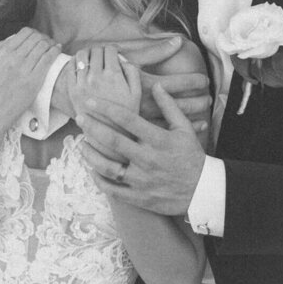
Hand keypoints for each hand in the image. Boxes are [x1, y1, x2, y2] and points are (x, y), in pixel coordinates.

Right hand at [0, 28, 60, 126]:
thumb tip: (11, 38)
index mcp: (3, 52)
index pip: (25, 33)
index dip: (34, 32)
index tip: (37, 37)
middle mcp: (14, 58)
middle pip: (36, 38)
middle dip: (44, 37)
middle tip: (47, 41)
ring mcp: (25, 69)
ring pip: (44, 46)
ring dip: (51, 43)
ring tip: (53, 46)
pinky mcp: (34, 80)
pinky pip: (48, 59)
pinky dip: (55, 51)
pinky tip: (58, 50)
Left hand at [69, 45, 141, 116]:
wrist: (108, 133)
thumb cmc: (124, 114)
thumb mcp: (136, 93)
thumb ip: (132, 72)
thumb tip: (123, 59)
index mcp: (114, 75)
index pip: (110, 50)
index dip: (113, 49)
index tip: (114, 53)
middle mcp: (97, 76)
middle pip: (96, 50)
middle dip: (101, 51)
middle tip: (103, 56)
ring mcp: (83, 82)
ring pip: (81, 55)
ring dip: (87, 53)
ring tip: (91, 59)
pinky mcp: (72, 90)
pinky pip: (70, 67)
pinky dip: (75, 61)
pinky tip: (80, 65)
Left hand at [77, 84, 206, 215]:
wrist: (202, 191)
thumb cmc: (192, 157)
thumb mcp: (184, 129)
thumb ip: (169, 107)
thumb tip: (156, 86)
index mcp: (159, 139)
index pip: (128, 119)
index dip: (107, 108)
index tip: (91, 101)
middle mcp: (147, 158)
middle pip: (113, 140)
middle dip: (93, 127)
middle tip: (79, 117)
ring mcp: (142, 179)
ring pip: (108, 167)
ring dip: (91, 154)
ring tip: (81, 144)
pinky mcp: (139, 197)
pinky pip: (113, 189)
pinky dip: (99, 180)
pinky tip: (92, 169)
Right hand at [107, 36, 211, 125]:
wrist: (78, 93)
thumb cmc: (106, 72)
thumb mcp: (129, 58)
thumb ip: (154, 51)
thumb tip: (178, 40)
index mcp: (143, 85)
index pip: (176, 84)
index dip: (193, 82)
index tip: (205, 80)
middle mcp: (143, 104)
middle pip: (177, 106)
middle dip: (196, 102)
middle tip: (209, 98)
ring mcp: (138, 121)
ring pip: (171, 124)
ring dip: (189, 119)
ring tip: (205, 118)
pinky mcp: (133, 132)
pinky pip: (159, 135)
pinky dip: (176, 133)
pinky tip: (188, 132)